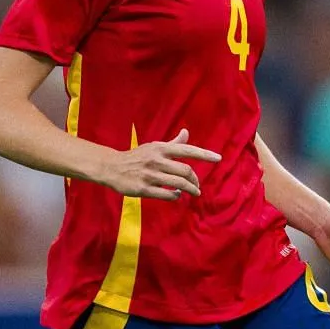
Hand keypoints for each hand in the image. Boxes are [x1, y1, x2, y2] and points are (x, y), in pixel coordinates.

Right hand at [98, 129, 221, 199]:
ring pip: (178, 184)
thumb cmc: (136, 157)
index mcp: (161, 149)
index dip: (204, 154)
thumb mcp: (154, 147)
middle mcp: (156, 160)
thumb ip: (172, 143)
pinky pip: (166, 194)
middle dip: (195, 180)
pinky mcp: (143, 189)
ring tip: (193, 192)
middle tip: (197, 186)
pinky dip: (175, 196)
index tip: (218, 158)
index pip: (187, 150)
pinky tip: (176, 195)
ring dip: (189, 190)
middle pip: (185, 171)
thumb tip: (186, 132)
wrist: (111, 167)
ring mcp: (150, 175)